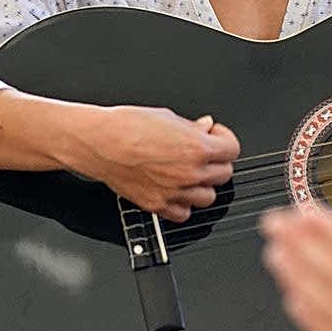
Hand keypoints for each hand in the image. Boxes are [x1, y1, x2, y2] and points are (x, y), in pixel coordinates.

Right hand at [76, 106, 238, 221]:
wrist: (99, 143)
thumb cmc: (126, 126)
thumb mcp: (166, 116)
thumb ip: (192, 127)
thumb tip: (205, 128)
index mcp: (196, 148)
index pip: (232, 150)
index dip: (224, 140)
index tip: (215, 137)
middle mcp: (189, 173)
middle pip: (224, 174)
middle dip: (216, 161)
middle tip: (202, 152)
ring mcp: (175, 192)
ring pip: (208, 197)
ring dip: (202, 185)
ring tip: (189, 171)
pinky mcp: (158, 206)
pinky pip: (184, 213)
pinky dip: (183, 204)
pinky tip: (175, 189)